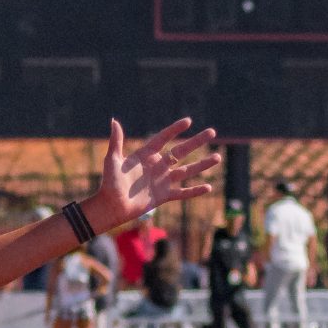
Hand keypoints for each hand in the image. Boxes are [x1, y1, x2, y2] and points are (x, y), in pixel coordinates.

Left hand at [82, 118, 218, 235]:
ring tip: (218, 157)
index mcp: (145, 155)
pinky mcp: (163, 195)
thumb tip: (114, 121)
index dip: (174, 130)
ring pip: (186, 170)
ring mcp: (162, 180)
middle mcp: (157, 166)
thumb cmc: (109, 183)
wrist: (111, 206)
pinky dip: (194, 190)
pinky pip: (182, 192)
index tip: (188, 121)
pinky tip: (208, 187)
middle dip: (196, 142)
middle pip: (181, 151)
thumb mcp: (112, 161)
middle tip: (212, 132)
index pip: (163, 139)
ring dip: (202, 164)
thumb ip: (116, 142)